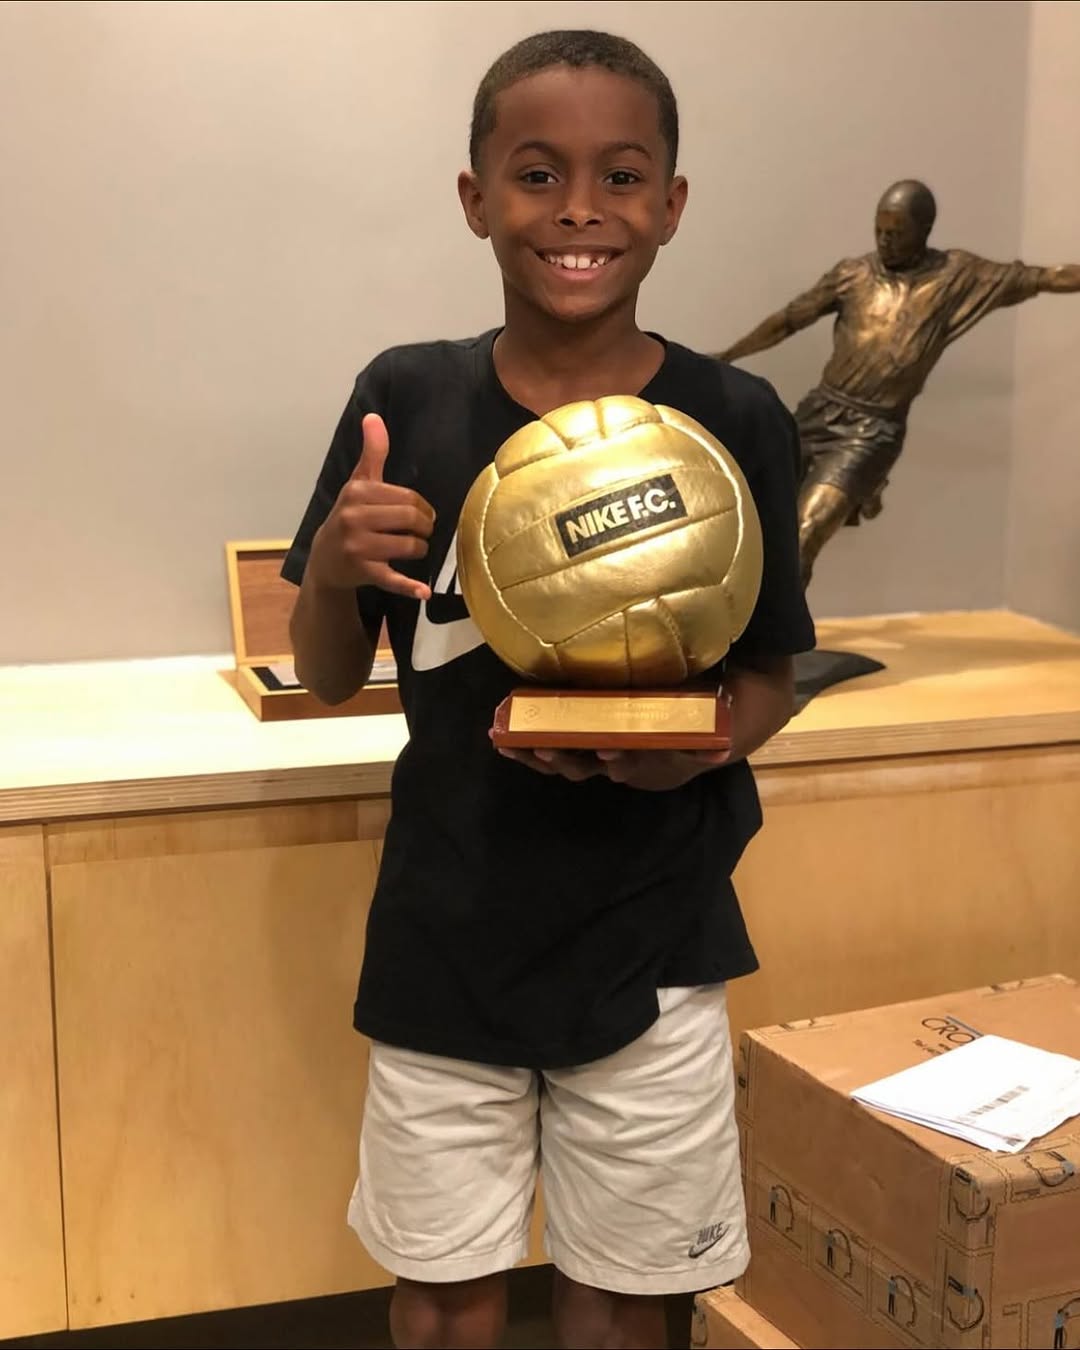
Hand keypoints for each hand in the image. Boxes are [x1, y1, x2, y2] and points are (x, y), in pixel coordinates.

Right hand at [308, 413, 434, 600]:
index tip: (421, 514)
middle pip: (411, 520)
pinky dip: (408, 587)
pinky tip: (423, 591)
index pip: (408, 498)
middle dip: (424, 527)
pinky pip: (391, 578)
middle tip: (423, 532)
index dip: (423, 507)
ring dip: (420, 549)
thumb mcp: (358, 483)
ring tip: (415, 548)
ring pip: (409, 546)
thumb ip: (372, 453)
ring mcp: (358, 547)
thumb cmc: (349, 516)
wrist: (325, 559)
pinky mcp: (363, 572)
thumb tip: (374, 416)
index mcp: (357, 493)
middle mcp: (354, 518)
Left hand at [493, 739, 727, 788]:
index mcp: (638, 761)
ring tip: (507, 745)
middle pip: (583, 767)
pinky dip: (524, 749)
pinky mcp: (575, 746)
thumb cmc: (684, 739)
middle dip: (561, 759)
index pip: (627, 763)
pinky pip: (547, 752)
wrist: (678, 753)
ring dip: (533, 756)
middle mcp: (610, 764)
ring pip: (559, 763)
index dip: (618, 760)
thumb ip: (707, 748)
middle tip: (542, 748)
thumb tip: (720, 748)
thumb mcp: (699, 745)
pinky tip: (500, 740)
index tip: (608, 753)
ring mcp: (589, 758)